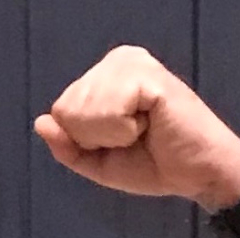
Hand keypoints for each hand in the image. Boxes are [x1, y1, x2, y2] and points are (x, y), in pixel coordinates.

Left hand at [34, 46, 239, 210]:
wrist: (199, 175)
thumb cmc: (155, 164)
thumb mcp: (98, 161)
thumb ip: (67, 146)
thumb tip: (41, 122)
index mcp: (105, 75)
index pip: (60, 111)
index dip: (85, 141)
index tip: (123, 141)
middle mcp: (117, 60)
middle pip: (66, 109)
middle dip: (97, 138)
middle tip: (136, 137)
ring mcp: (132, 64)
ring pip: (83, 111)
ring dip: (112, 135)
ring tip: (145, 131)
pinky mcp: (146, 75)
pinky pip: (107, 112)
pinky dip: (124, 131)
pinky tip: (151, 125)